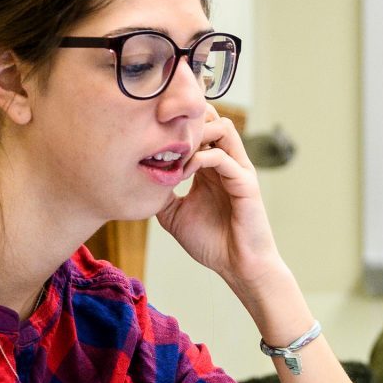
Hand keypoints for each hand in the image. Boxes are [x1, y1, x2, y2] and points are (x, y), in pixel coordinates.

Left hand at [157, 106, 282, 288]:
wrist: (238, 266)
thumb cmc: (212, 242)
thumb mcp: (174, 215)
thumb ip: (161, 194)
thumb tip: (136, 182)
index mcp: (212, 167)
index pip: (201, 127)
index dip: (179, 125)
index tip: (153, 138)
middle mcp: (228, 162)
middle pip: (213, 117)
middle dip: (188, 122)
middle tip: (165, 140)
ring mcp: (238, 170)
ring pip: (223, 127)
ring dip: (197, 135)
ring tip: (176, 154)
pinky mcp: (246, 183)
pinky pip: (224, 157)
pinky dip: (201, 159)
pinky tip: (184, 173)